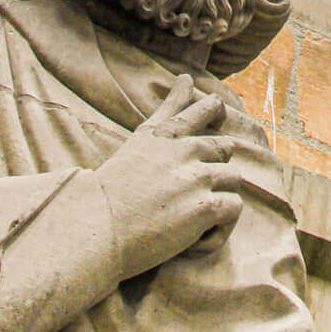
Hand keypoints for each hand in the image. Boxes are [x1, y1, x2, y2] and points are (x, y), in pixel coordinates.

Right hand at [96, 75, 241, 280]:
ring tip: (198, 221)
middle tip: (205, 187)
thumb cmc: (101, 197)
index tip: (218, 104)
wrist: (97, 226)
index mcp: (160, 136)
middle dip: (220, 166)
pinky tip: (200, 238)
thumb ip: (153, 129)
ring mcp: (197, 176)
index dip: (210, 107)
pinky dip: (222, 226)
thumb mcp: (127, 149)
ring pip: (233, 177)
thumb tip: (170, 93)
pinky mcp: (205, 205)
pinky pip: (233, 208)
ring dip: (221, 197)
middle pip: (223, 146)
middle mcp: (182, 150)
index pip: (195, 111)